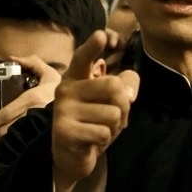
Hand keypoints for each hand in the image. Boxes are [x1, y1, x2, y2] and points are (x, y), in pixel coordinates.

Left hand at [0, 54, 61, 143]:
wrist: (85, 109)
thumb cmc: (65, 92)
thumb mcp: (52, 75)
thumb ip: (34, 64)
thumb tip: (13, 59)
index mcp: (33, 99)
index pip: (6, 114)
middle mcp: (33, 115)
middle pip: (5, 130)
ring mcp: (38, 129)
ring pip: (12, 138)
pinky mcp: (43, 138)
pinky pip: (22, 143)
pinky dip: (11, 145)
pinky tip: (6, 145)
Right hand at [52, 30, 138, 191]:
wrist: (70, 157)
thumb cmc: (92, 123)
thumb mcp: (110, 103)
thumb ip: (124, 87)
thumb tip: (127, 90)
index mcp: (76, 77)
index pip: (84, 57)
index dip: (93, 47)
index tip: (102, 35)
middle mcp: (66, 89)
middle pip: (114, 87)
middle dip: (123, 106)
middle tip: (112, 117)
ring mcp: (63, 110)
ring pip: (113, 113)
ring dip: (114, 126)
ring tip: (99, 130)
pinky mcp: (65, 131)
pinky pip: (104, 132)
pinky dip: (105, 140)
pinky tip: (91, 141)